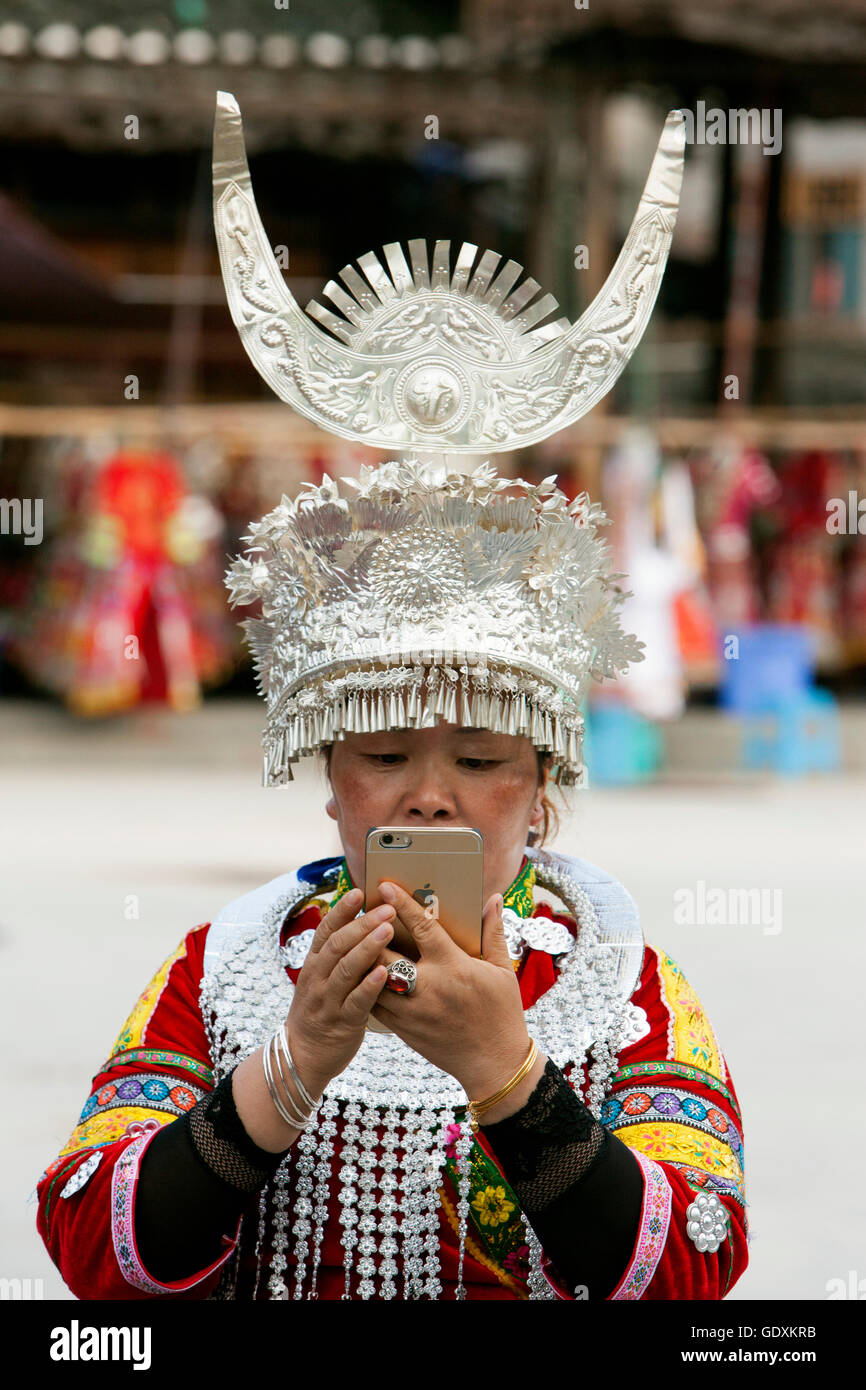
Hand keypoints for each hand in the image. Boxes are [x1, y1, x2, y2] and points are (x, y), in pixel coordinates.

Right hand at [286, 888, 395, 1098]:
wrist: (303, 1055)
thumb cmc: (321, 1009)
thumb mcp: (322, 978)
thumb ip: (339, 954)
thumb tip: (364, 922)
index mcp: (314, 963)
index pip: (326, 930)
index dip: (342, 910)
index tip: (359, 891)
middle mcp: (318, 978)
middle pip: (338, 944)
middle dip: (363, 923)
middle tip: (388, 908)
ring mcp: (328, 1001)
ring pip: (346, 969)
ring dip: (368, 947)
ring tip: (388, 929)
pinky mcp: (342, 1022)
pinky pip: (356, 1001)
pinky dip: (370, 985)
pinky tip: (384, 972)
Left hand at [371, 881, 534, 1099]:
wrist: (494, 1065)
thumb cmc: (502, 1015)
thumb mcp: (502, 971)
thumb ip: (493, 932)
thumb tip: (493, 899)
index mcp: (453, 966)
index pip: (421, 927)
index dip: (400, 904)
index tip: (384, 886)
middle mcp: (427, 986)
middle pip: (385, 952)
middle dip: (369, 930)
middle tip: (360, 912)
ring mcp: (411, 1010)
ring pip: (372, 979)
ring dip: (361, 959)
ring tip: (352, 940)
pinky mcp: (403, 1029)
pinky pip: (374, 1004)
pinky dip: (365, 987)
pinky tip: (360, 974)